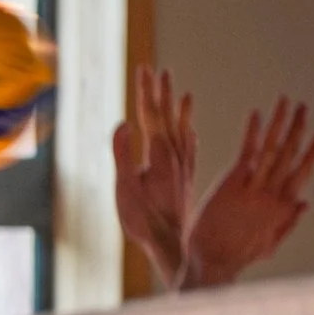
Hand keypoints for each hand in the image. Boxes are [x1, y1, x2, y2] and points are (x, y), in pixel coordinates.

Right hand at [114, 65, 196, 288]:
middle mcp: (176, 156)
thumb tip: (123, 123)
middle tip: (157, 72)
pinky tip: (190, 128)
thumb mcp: (125, 189)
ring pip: (182, 129)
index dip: (147, 91)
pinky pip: (190, 147)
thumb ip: (123, 155)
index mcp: (159, 155)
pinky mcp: (186, 178)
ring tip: (179, 91)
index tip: (144, 70)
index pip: (152, 114)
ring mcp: (184, 166)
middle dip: (161, 93)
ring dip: (178, 109)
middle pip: (168, 116)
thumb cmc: (143, 220)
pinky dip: (189, 131)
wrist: (171, 244)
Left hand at [185, 94, 313, 287]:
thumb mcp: (269, 243)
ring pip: (273, 149)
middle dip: (297, 129)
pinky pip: (247, 153)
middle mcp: (272, 194)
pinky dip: (253, 133)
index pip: (301, 172)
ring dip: (280, 123)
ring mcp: (253, 188)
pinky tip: (257, 114)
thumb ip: (288, 222)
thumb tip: (306, 202)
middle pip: (290, 154)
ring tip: (286, 102)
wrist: (211, 264)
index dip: (311, 152)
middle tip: (303, 106)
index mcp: (282, 207)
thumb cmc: (236, 258)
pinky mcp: (232, 185)